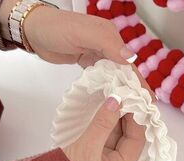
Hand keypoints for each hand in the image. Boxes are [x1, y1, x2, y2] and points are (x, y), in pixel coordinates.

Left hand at [0, 1, 156, 99]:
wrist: (34, 31)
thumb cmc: (56, 29)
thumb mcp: (83, 33)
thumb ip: (107, 43)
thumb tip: (131, 58)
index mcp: (110, 37)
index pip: (129, 63)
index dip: (139, 81)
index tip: (149, 99)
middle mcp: (107, 46)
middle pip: (124, 71)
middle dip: (134, 88)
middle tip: (144, 107)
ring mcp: (97, 54)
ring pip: (115, 74)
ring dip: (123, 89)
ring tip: (132, 106)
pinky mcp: (88, 62)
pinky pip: (102, 76)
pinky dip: (109, 86)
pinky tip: (113, 97)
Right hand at [63, 95, 144, 160]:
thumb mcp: (87, 148)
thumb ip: (102, 123)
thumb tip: (116, 100)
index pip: (137, 140)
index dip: (136, 119)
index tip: (133, 99)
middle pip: (129, 136)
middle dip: (128, 116)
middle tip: (126, 95)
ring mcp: (107, 160)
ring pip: (118, 134)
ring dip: (118, 117)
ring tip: (118, 97)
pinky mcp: (96, 154)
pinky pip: (107, 135)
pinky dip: (108, 122)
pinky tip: (109, 108)